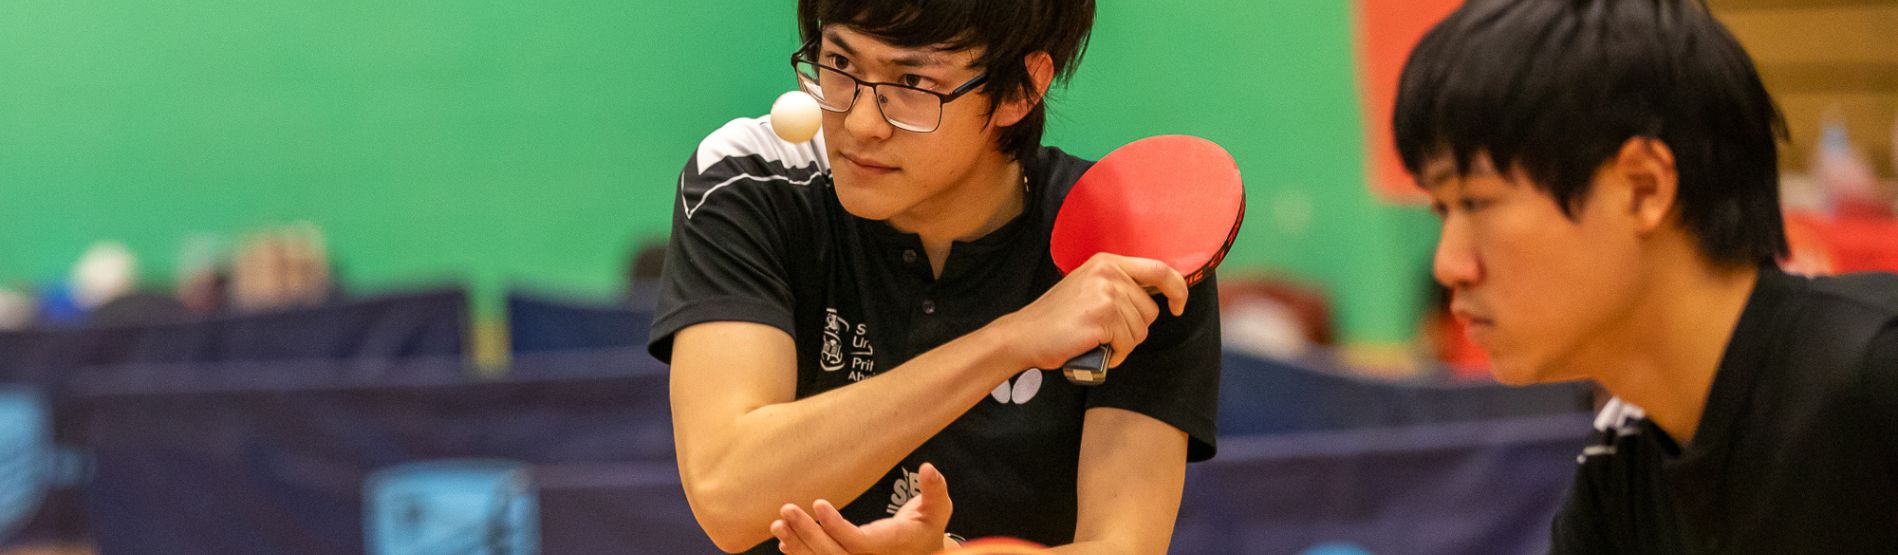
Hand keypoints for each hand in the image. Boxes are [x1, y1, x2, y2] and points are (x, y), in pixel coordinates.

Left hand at [770, 463, 954, 554]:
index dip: (837, 526)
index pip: (858, 542)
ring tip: (778, 524)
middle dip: (807, 533)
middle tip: (787, 509)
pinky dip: (800, 554)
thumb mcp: (938, 509)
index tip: (818, 503)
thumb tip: (928, 467)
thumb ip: (935, 489)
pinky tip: (784, 542)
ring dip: (797, 544)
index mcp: (890, 546)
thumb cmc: (927, 528)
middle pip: (833, 554)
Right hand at [994, 253, 1187, 369]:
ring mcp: (1106, 293)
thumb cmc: (1057, 319)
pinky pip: (1128, 343)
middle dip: (1135, 330)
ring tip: (1097, 341)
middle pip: (1151, 309)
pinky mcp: (1103, 316)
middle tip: (1107, 334)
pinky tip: (1096, 349)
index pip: (1160, 269)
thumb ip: (1119, 285)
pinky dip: (1116, 354)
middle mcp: (1109, 272)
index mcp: (1107, 262)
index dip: (1178, 289)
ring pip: (1141, 330)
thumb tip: (1159, 295)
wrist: (1024, 335)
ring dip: (1123, 344)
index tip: (1178, 306)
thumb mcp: (1089, 287)